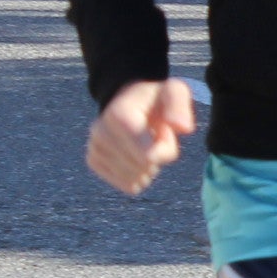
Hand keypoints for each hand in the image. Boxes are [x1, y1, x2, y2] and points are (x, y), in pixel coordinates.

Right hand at [85, 77, 194, 195]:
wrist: (131, 102)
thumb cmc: (156, 100)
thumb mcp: (174, 92)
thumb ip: (179, 107)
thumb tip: (183, 127)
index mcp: (119, 115)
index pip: (148, 155)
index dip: (166, 148)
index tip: (164, 129)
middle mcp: (100, 130)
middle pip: (142, 168)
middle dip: (158, 157)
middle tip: (155, 137)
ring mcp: (94, 146)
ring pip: (133, 180)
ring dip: (148, 168)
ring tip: (145, 145)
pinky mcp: (93, 160)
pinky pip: (124, 184)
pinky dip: (137, 177)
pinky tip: (137, 158)